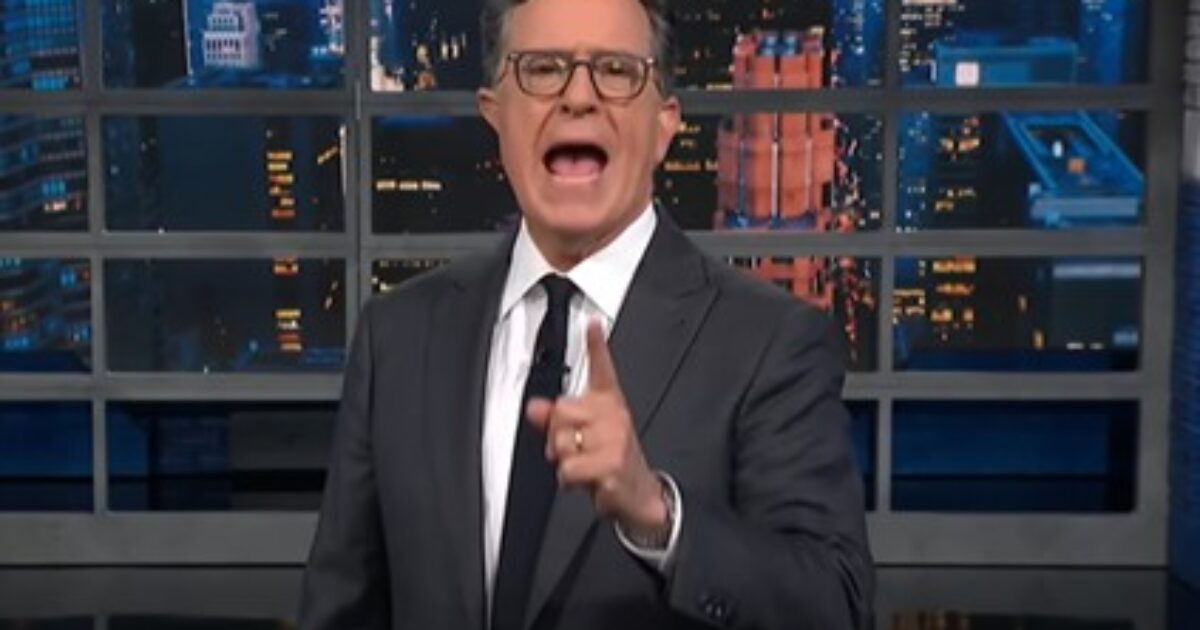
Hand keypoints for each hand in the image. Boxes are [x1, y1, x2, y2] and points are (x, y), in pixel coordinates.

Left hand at [526, 319, 668, 534]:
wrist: (639, 494)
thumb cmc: (610, 461)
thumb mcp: (584, 437)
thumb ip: (555, 420)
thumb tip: (534, 407)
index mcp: (609, 404)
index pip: (602, 369)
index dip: (596, 344)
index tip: (592, 323)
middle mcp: (614, 416)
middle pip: (562, 412)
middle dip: (558, 437)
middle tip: (577, 450)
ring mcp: (615, 438)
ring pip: (562, 443)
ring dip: (565, 462)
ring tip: (587, 465)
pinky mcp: (611, 462)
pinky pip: (568, 469)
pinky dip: (571, 480)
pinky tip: (590, 480)